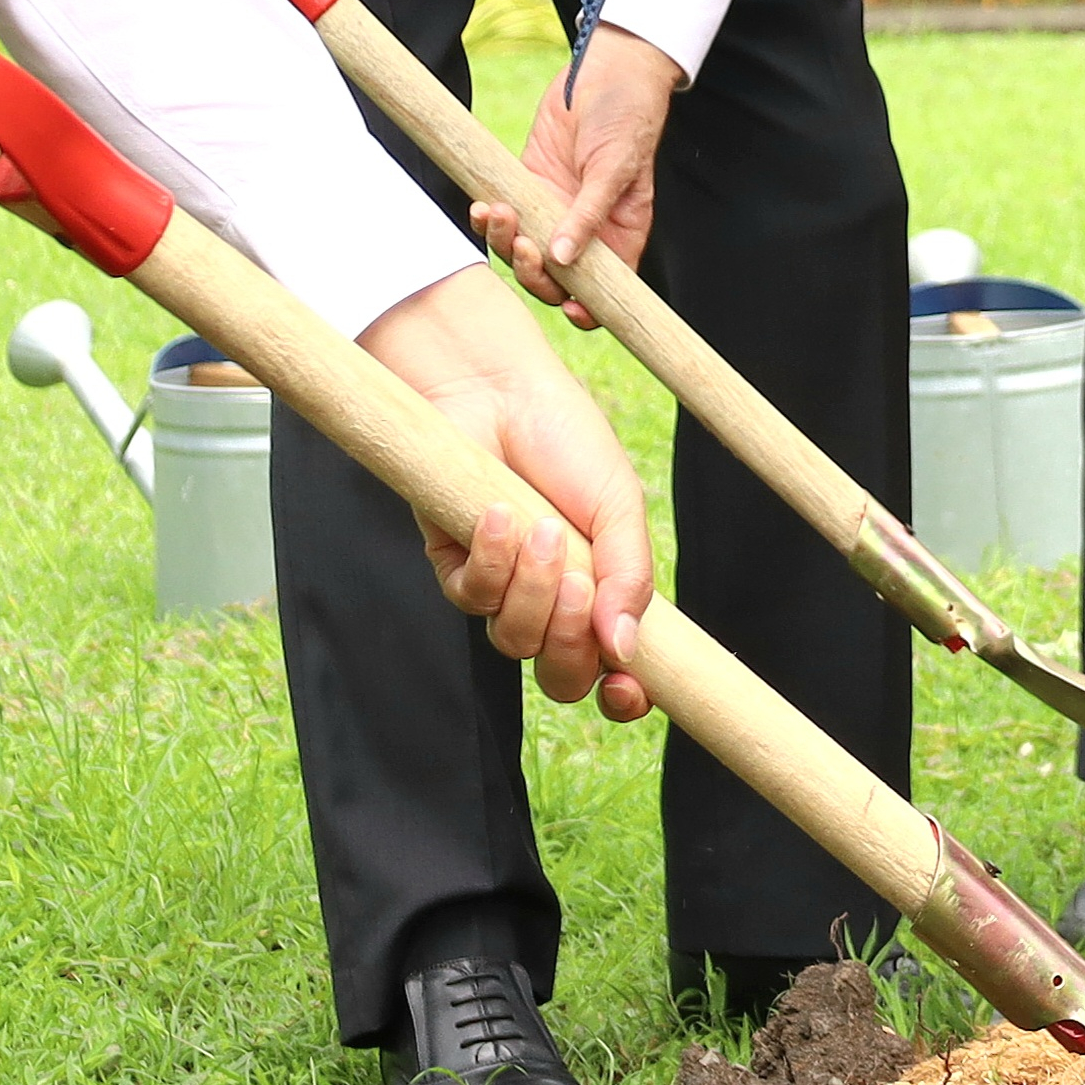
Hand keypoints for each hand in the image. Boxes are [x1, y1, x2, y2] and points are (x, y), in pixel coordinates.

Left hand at [363, 268, 653, 719]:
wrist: (500, 388)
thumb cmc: (566, 441)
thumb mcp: (619, 506)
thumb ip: (629, 579)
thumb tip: (624, 650)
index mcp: (601, 593)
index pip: (612, 671)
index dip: (623, 696)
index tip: (627, 689)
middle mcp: (550, 602)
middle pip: (560, 676)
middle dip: (570, 644)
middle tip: (580, 584)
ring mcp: (501, 590)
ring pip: (513, 642)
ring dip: (533, 593)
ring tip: (544, 530)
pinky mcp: (454, 566)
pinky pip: (470, 597)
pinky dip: (491, 560)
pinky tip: (498, 514)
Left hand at [475, 25, 677, 316]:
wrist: (604, 72)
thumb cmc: (626, 119)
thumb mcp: (615, 168)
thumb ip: (589, 214)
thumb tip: (563, 259)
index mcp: (618, 237)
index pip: (602, 290)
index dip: (585, 308)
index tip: (568, 305)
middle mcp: (584, 232)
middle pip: (553, 279)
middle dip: (534, 273)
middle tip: (525, 246)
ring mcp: (552, 211)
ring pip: (522, 252)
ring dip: (506, 243)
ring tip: (500, 213)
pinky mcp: (526, 188)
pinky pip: (503, 218)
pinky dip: (490, 219)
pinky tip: (483, 206)